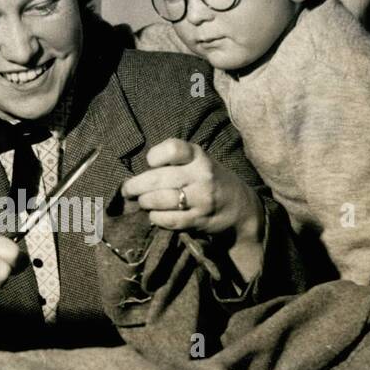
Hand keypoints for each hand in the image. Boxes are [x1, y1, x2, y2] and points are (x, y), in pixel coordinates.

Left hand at [121, 138, 259, 235]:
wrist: (241, 208)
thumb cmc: (211, 180)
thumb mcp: (199, 162)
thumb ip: (175, 162)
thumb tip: (139, 174)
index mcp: (199, 156)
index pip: (172, 149)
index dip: (155, 156)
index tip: (150, 163)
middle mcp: (202, 175)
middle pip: (158, 178)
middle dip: (136, 186)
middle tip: (127, 190)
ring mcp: (202, 199)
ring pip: (161, 200)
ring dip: (145, 202)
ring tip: (142, 202)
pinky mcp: (200, 220)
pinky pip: (170, 220)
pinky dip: (156, 218)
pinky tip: (154, 216)